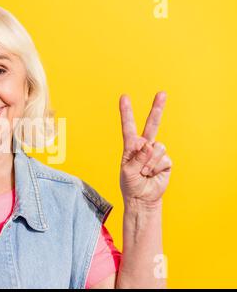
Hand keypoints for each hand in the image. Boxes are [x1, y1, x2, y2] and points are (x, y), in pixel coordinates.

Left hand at [119, 91, 171, 209]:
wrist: (142, 198)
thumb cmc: (131, 184)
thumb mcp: (127, 171)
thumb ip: (137, 158)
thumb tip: (149, 146)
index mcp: (131, 146)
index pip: (128, 126)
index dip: (126, 112)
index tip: (124, 97)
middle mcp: (144, 146)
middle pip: (152, 124)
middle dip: (157, 108)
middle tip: (162, 93)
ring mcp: (155, 153)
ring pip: (157, 147)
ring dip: (149, 162)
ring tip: (144, 172)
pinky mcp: (166, 161)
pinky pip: (163, 159)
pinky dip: (156, 168)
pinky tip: (152, 174)